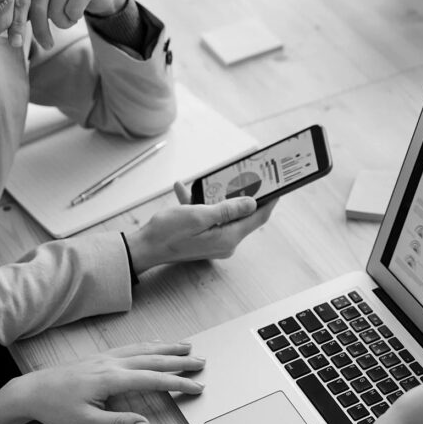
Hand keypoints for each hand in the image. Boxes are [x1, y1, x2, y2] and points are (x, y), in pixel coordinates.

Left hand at [9, 0, 128, 49]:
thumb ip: (21, 7)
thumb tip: (6, 34)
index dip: (16, 21)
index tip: (14, 42)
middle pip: (38, 5)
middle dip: (40, 29)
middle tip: (46, 44)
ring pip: (56, 10)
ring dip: (62, 22)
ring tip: (68, 15)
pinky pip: (73, 10)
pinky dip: (75, 18)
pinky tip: (78, 11)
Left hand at [13, 342, 205, 423]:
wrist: (30, 391)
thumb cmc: (55, 407)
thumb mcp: (86, 423)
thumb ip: (118, 423)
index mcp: (111, 379)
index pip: (154, 379)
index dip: (178, 383)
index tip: (197, 386)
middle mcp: (112, 363)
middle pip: (154, 359)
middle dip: (180, 360)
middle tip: (202, 362)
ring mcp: (106, 358)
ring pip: (144, 349)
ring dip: (168, 347)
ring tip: (187, 346)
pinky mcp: (99, 357)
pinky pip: (131, 347)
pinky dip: (148, 344)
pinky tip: (154, 344)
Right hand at [124, 182, 276, 273]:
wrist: (143, 248)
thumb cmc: (167, 233)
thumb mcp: (199, 216)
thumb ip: (228, 209)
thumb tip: (253, 203)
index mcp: (228, 238)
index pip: (258, 217)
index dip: (270, 200)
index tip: (279, 186)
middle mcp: (225, 242)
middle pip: (244, 215)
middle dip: (245, 194)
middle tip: (249, 175)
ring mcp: (215, 241)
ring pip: (226, 214)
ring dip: (218, 197)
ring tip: (213, 180)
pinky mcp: (204, 238)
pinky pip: (209, 218)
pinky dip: (201, 204)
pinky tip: (185, 190)